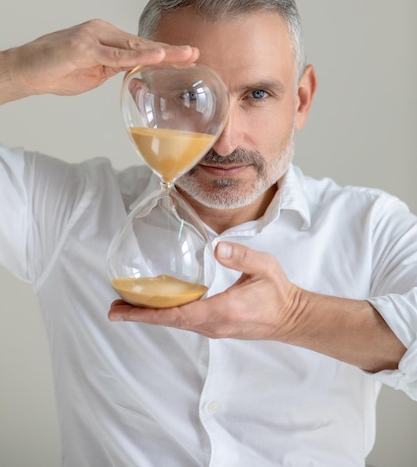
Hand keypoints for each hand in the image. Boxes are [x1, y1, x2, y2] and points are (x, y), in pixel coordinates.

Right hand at [1, 19, 197, 100]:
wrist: (26, 70)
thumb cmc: (55, 71)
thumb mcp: (92, 73)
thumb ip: (113, 70)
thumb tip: (132, 74)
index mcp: (107, 38)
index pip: (141, 47)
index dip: (165, 53)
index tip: (187, 57)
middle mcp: (103, 32)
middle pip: (143, 44)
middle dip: (171, 51)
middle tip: (195, 53)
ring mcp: (94, 37)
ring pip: (134, 47)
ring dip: (162, 52)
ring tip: (185, 55)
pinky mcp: (84, 48)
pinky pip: (116, 56)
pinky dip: (138, 57)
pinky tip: (156, 58)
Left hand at [108, 241, 300, 340]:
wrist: (292, 317)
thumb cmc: (278, 292)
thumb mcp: (264, 267)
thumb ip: (241, 256)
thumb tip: (216, 247)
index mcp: (223, 310)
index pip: (178, 314)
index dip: (149, 313)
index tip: (124, 310)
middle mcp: (214, 324)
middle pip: (170, 321)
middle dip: (141, 315)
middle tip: (114, 309)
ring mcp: (214, 328)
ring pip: (175, 323)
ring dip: (151, 316)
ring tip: (127, 308)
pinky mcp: (216, 326)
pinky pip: (185, 321)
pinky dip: (166, 315)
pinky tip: (157, 306)